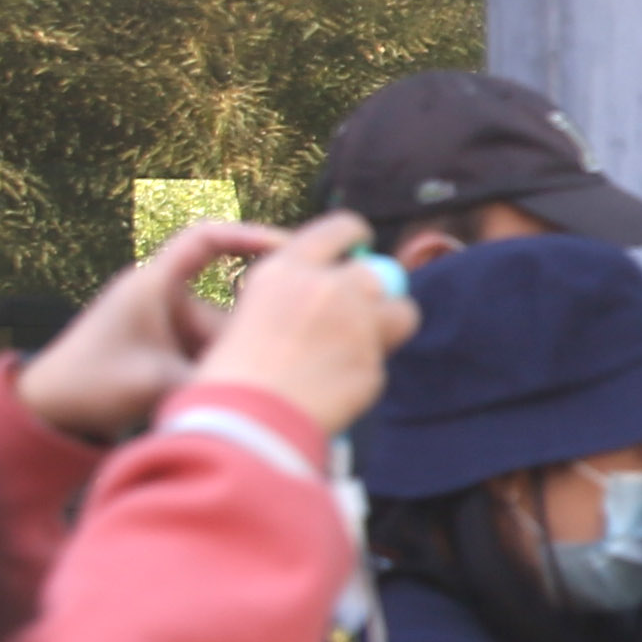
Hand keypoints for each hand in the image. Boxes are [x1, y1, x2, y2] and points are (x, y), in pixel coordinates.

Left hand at [17, 217, 287, 440]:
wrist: (51, 408)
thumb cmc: (90, 384)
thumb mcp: (154, 383)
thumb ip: (209, 381)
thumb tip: (267, 387)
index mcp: (154, 285)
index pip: (205, 240)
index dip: (249, 237)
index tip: (289, 249)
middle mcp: (165, 298)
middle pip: (228, 302)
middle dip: (253, 332)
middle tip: (284, 361)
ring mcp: (170, 326)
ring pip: (224, 334)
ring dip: (236, 360)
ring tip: (249, 393)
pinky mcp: (170, 350)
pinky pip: (211, 352)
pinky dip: (224, 371)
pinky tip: (237, 397)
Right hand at [189, 212, 421, 437]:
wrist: (248, 412)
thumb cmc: (239, 367)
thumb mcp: (255, 307)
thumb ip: (297, 291)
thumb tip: (335, 284)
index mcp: (289, 268)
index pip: (340, 229)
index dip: (355, 235)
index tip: (361, 243)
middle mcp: (328, 287)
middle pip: (378, 274)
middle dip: (377, 289)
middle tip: (366, 308)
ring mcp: (357, 324)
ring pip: (402, 312)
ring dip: (390, 324)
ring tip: (362, 347)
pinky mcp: (373, 361)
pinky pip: (382, 359)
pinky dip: (368, 370)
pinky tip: (339, 385)